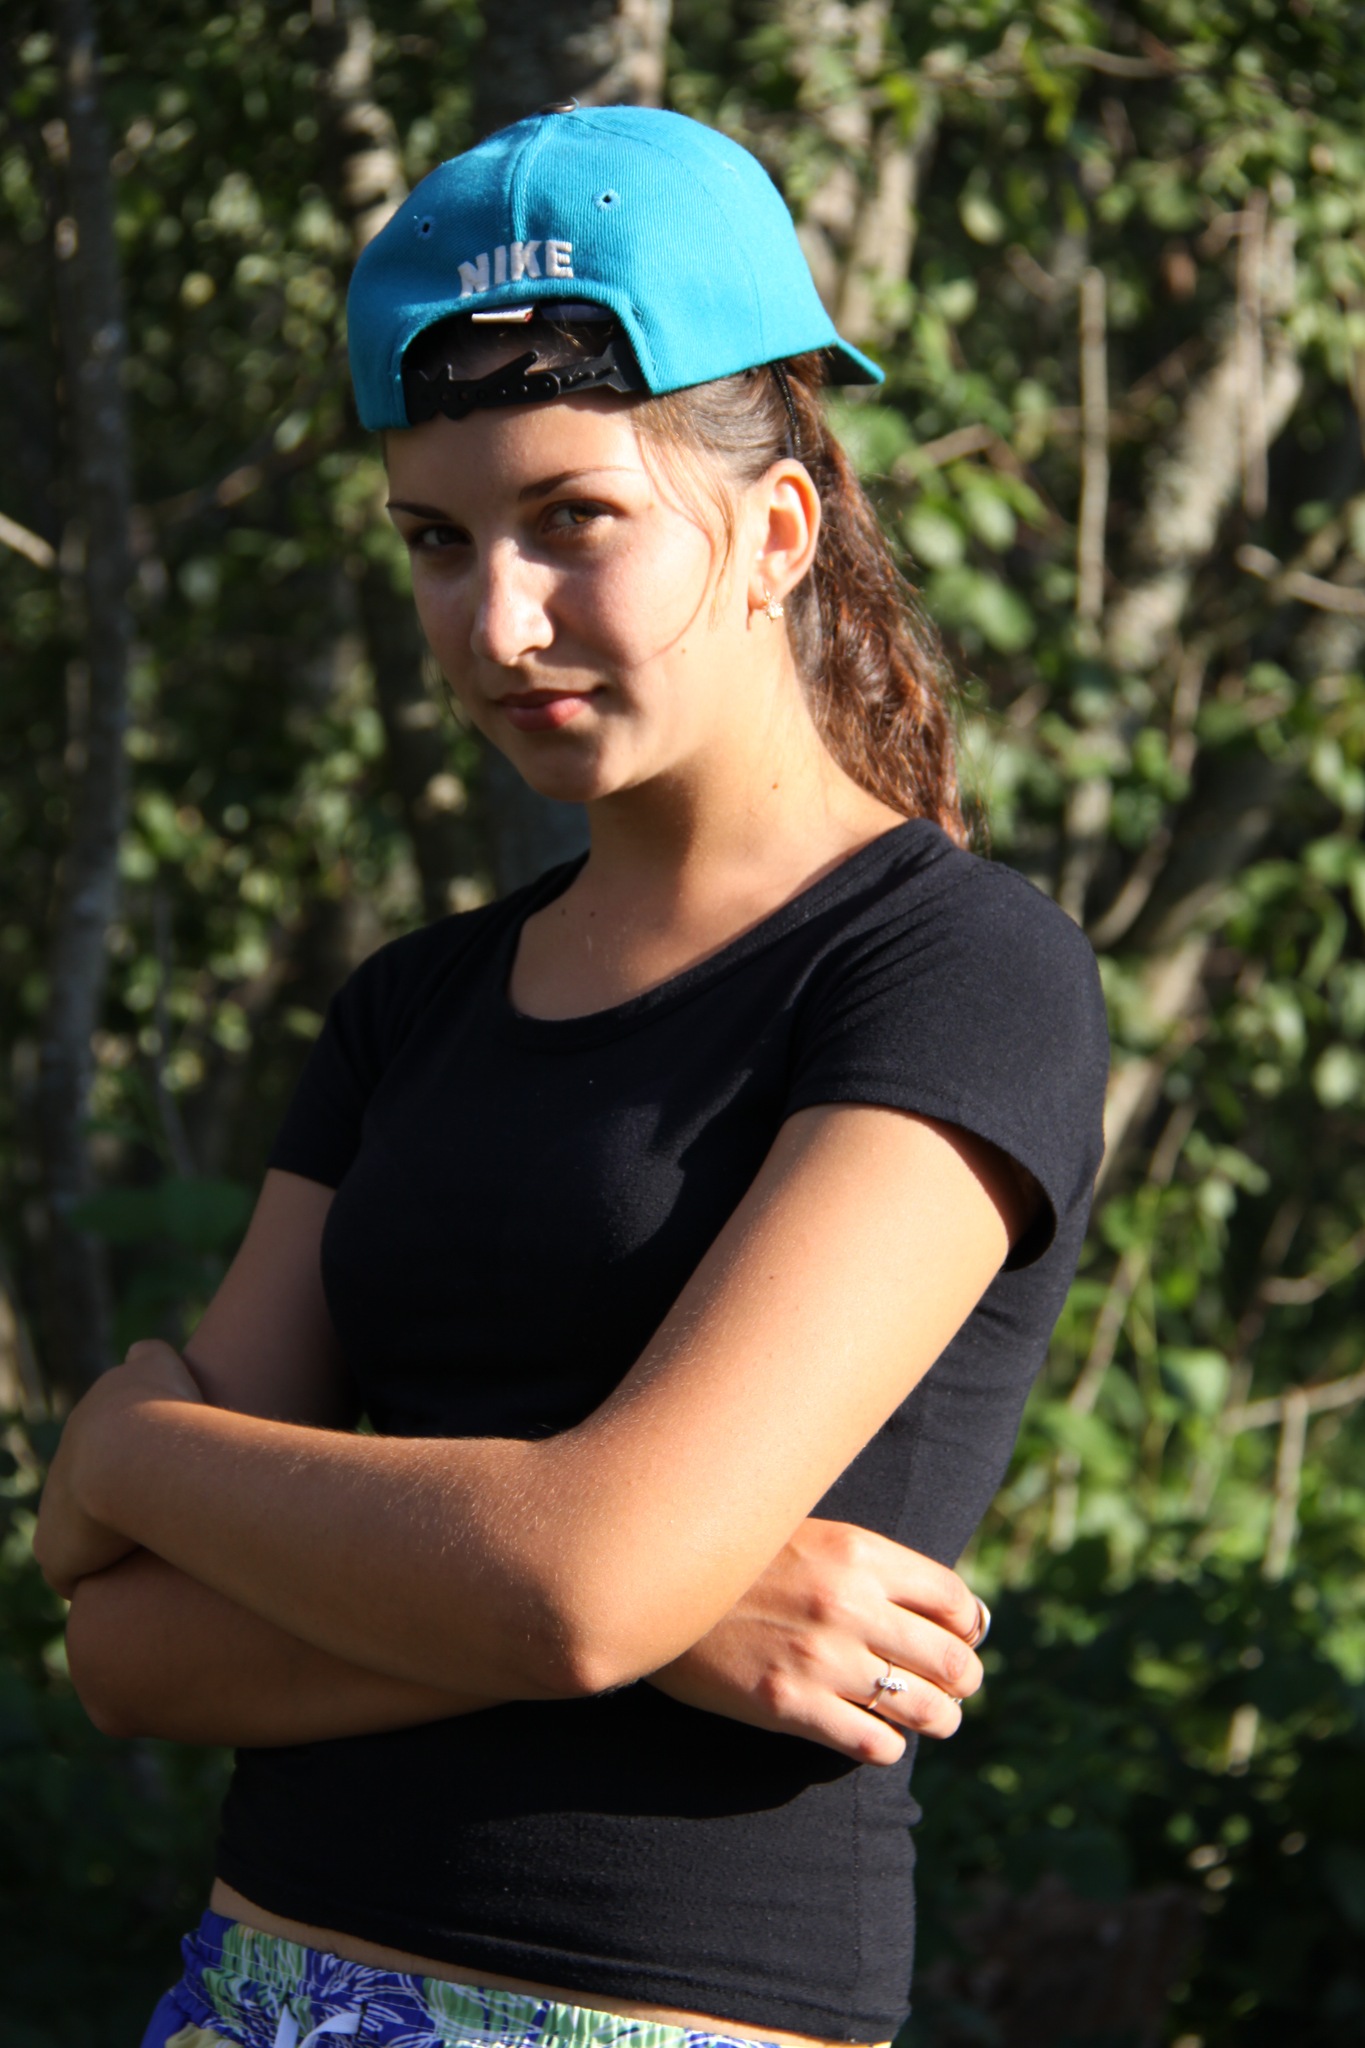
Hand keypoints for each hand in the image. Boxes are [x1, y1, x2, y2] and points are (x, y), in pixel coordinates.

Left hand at [33, 1340, 204, 1600]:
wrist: (131, 1455)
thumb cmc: (160, 1410)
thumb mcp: (158, 1364)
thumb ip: (148, 1356)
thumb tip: (139, 1351)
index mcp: (88, 1427)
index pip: (101, 1448)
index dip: (131, 1462)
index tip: (160, 1476)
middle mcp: (61, 1468)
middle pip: (86, 1494)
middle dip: (117, 1506)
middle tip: (164, 1519)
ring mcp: (52, 1514)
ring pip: (79, 1537)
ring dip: (106, 1546)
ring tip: (156, 1557)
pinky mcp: (55, 1554)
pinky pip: (76, 1576)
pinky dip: (100, 1578)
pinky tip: (135, 1582)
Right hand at [649, 1518, 986, 1764]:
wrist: (654, 1584)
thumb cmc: (743, 1561)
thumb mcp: (812, 1536)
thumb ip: (874, 1567)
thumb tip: (949, 1609)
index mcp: (859, 1553)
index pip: (955, 1599)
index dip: (970, 1627)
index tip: (964, 1639)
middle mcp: (848, 1604)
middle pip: (953, 1660)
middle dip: (963, 1681)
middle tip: (954, 1689)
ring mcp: (820, 1658)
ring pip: (924, 1709)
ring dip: (937, 1719)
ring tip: (930, 1719)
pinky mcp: (788, 1704)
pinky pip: (874, 1743)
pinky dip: (885, 1746)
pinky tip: (872, 1735)